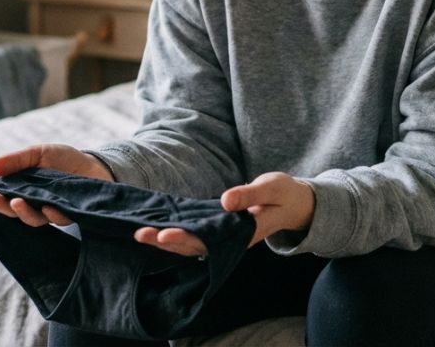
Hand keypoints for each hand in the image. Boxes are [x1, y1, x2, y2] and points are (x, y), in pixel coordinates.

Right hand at [0, 143, 113, 227]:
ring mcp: (49, 211)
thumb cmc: (65, 159)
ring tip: (16, 201)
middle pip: (11, 210)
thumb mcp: (38, 153)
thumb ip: (16, 160)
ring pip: (32, 218)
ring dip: (22, 212)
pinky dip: (51, 213)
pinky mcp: (68, 214)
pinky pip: (57, 218)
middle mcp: (32, 203)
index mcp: (21, 188)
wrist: (96, 165)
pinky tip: (48, 207)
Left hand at [135, 171, 315, 257]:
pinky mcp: (219, 223)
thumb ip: (249, 195)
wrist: (295, 203)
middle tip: (139, 235)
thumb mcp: (271, 188)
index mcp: (241, 233)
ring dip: (166, 238)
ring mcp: (223, 233)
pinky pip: (195, 230)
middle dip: (165, 242)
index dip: (184, 240)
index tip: (163, 236)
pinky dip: (177, 228)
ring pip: (191, 241)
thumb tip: (224, 201)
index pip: (208, 242)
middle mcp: (229, 238)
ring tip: (140, 232)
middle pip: (193, 246)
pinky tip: (158, 223)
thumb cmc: (284, 195)